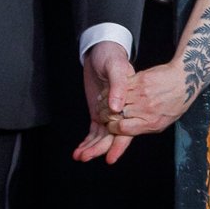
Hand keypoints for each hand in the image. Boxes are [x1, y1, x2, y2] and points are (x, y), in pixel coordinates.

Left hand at [73, 40, 135, 164]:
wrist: (102, 52)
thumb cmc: (111, 57)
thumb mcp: (116, 67)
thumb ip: (119, 86)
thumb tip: (117, 107)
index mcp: (130, 103)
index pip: (126, 129)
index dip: (118, 144)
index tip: (109, 157)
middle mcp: (120, 112)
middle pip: (112, 136)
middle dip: (99, 148)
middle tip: (85, 156)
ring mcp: (109, 114)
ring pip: (102, 136)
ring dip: (91, 147)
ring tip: (79, 156)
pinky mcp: (99, 113)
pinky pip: (94, 131)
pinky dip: (87, 141)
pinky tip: (80, 150)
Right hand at [105, 60, 192, 137]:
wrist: (185, 80)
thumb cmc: (175, 103)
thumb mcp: (162, 122)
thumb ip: (143, 127)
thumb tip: (126, 132)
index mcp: (151, 122)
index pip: (122, 129)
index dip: (112, 129)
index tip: (110, 126)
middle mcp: (145, 109)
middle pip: (115, 115)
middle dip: (104, 116)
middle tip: (102, 115)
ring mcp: (142, 94)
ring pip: (115, 100)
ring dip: (104, 103)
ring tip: (102, 105)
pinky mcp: (140, 80)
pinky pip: (120, 87)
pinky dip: (111, 91)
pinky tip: (109, 93)